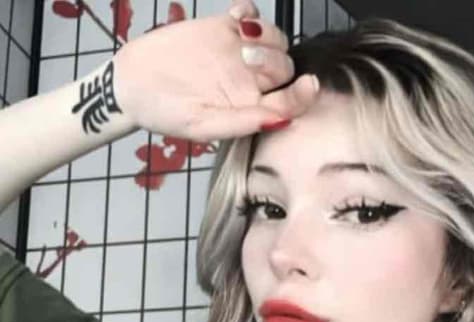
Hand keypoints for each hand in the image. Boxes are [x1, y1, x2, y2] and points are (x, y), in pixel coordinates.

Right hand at [110, 0, 318, 140]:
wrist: (132, 84)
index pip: (289, 102)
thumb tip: (280, 120)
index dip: (303, 95)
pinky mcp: (223, 29)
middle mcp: (251, 82)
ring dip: (266, 34)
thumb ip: (241, 122)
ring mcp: (239, 54)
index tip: (307, 84)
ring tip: (241, 36)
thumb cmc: (166, 113)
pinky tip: (236, 17)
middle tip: (245, 57)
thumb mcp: (203, 125)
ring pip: (274, 39)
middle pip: (284, 67)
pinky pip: (250, 14)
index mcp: (251, 108)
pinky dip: (250, 11)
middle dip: (274, 61)